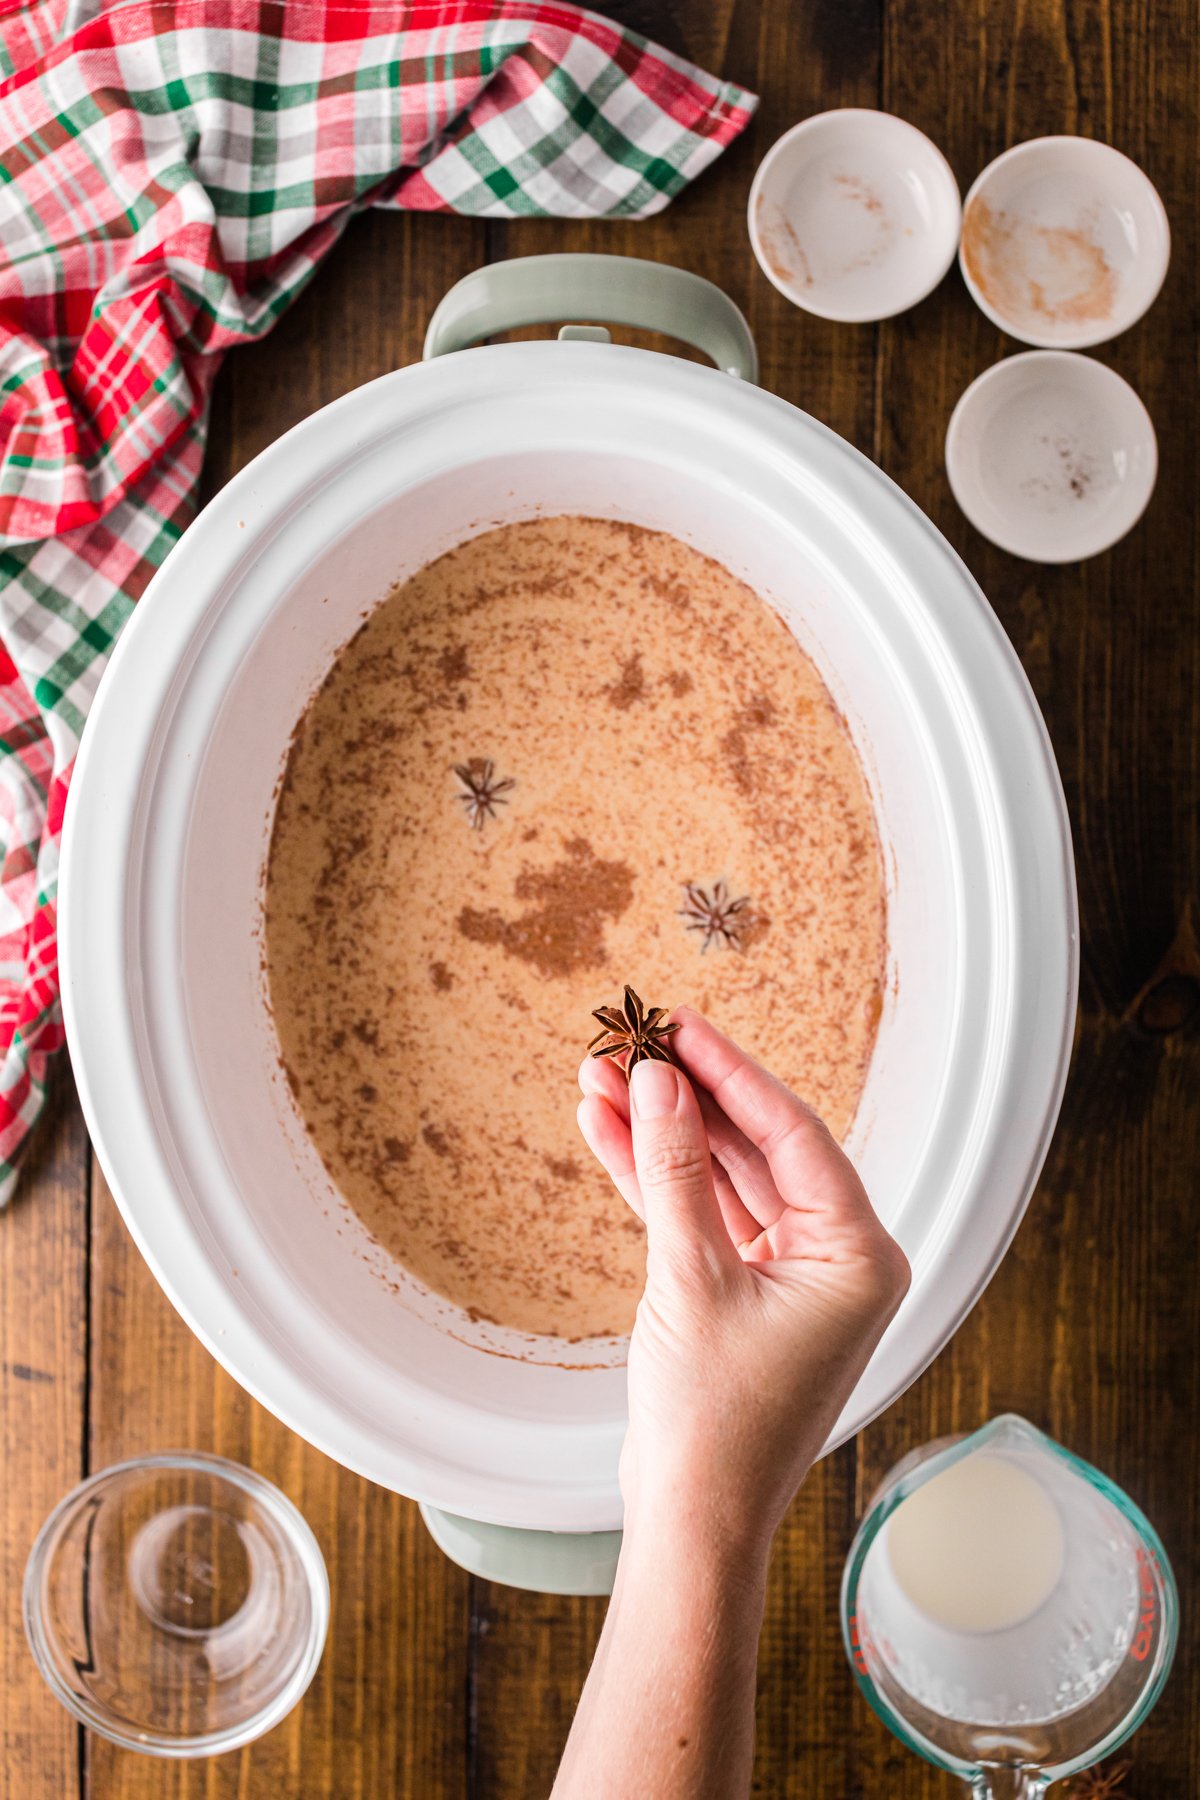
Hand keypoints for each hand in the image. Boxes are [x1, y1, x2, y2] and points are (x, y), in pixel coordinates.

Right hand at [577, 1008, 909, 1564]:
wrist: (692, 1521)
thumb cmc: (716, 1421)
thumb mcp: (690, 1277)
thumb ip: (675, 1170)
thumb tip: (662, 1082)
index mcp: (858, 1255)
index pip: (794, 1134)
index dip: (733, 1073)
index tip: (683, 1025)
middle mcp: (834, 1259)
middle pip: (755, 1148)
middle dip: (686, 1098)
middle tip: (634, 1043)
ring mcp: (788, 1276)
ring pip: (720, 1179)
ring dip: (661, 1133)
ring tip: (602, 1076)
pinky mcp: (743, 1293)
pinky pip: (700, 1217)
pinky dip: (654, 1181)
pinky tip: (609, 1131)